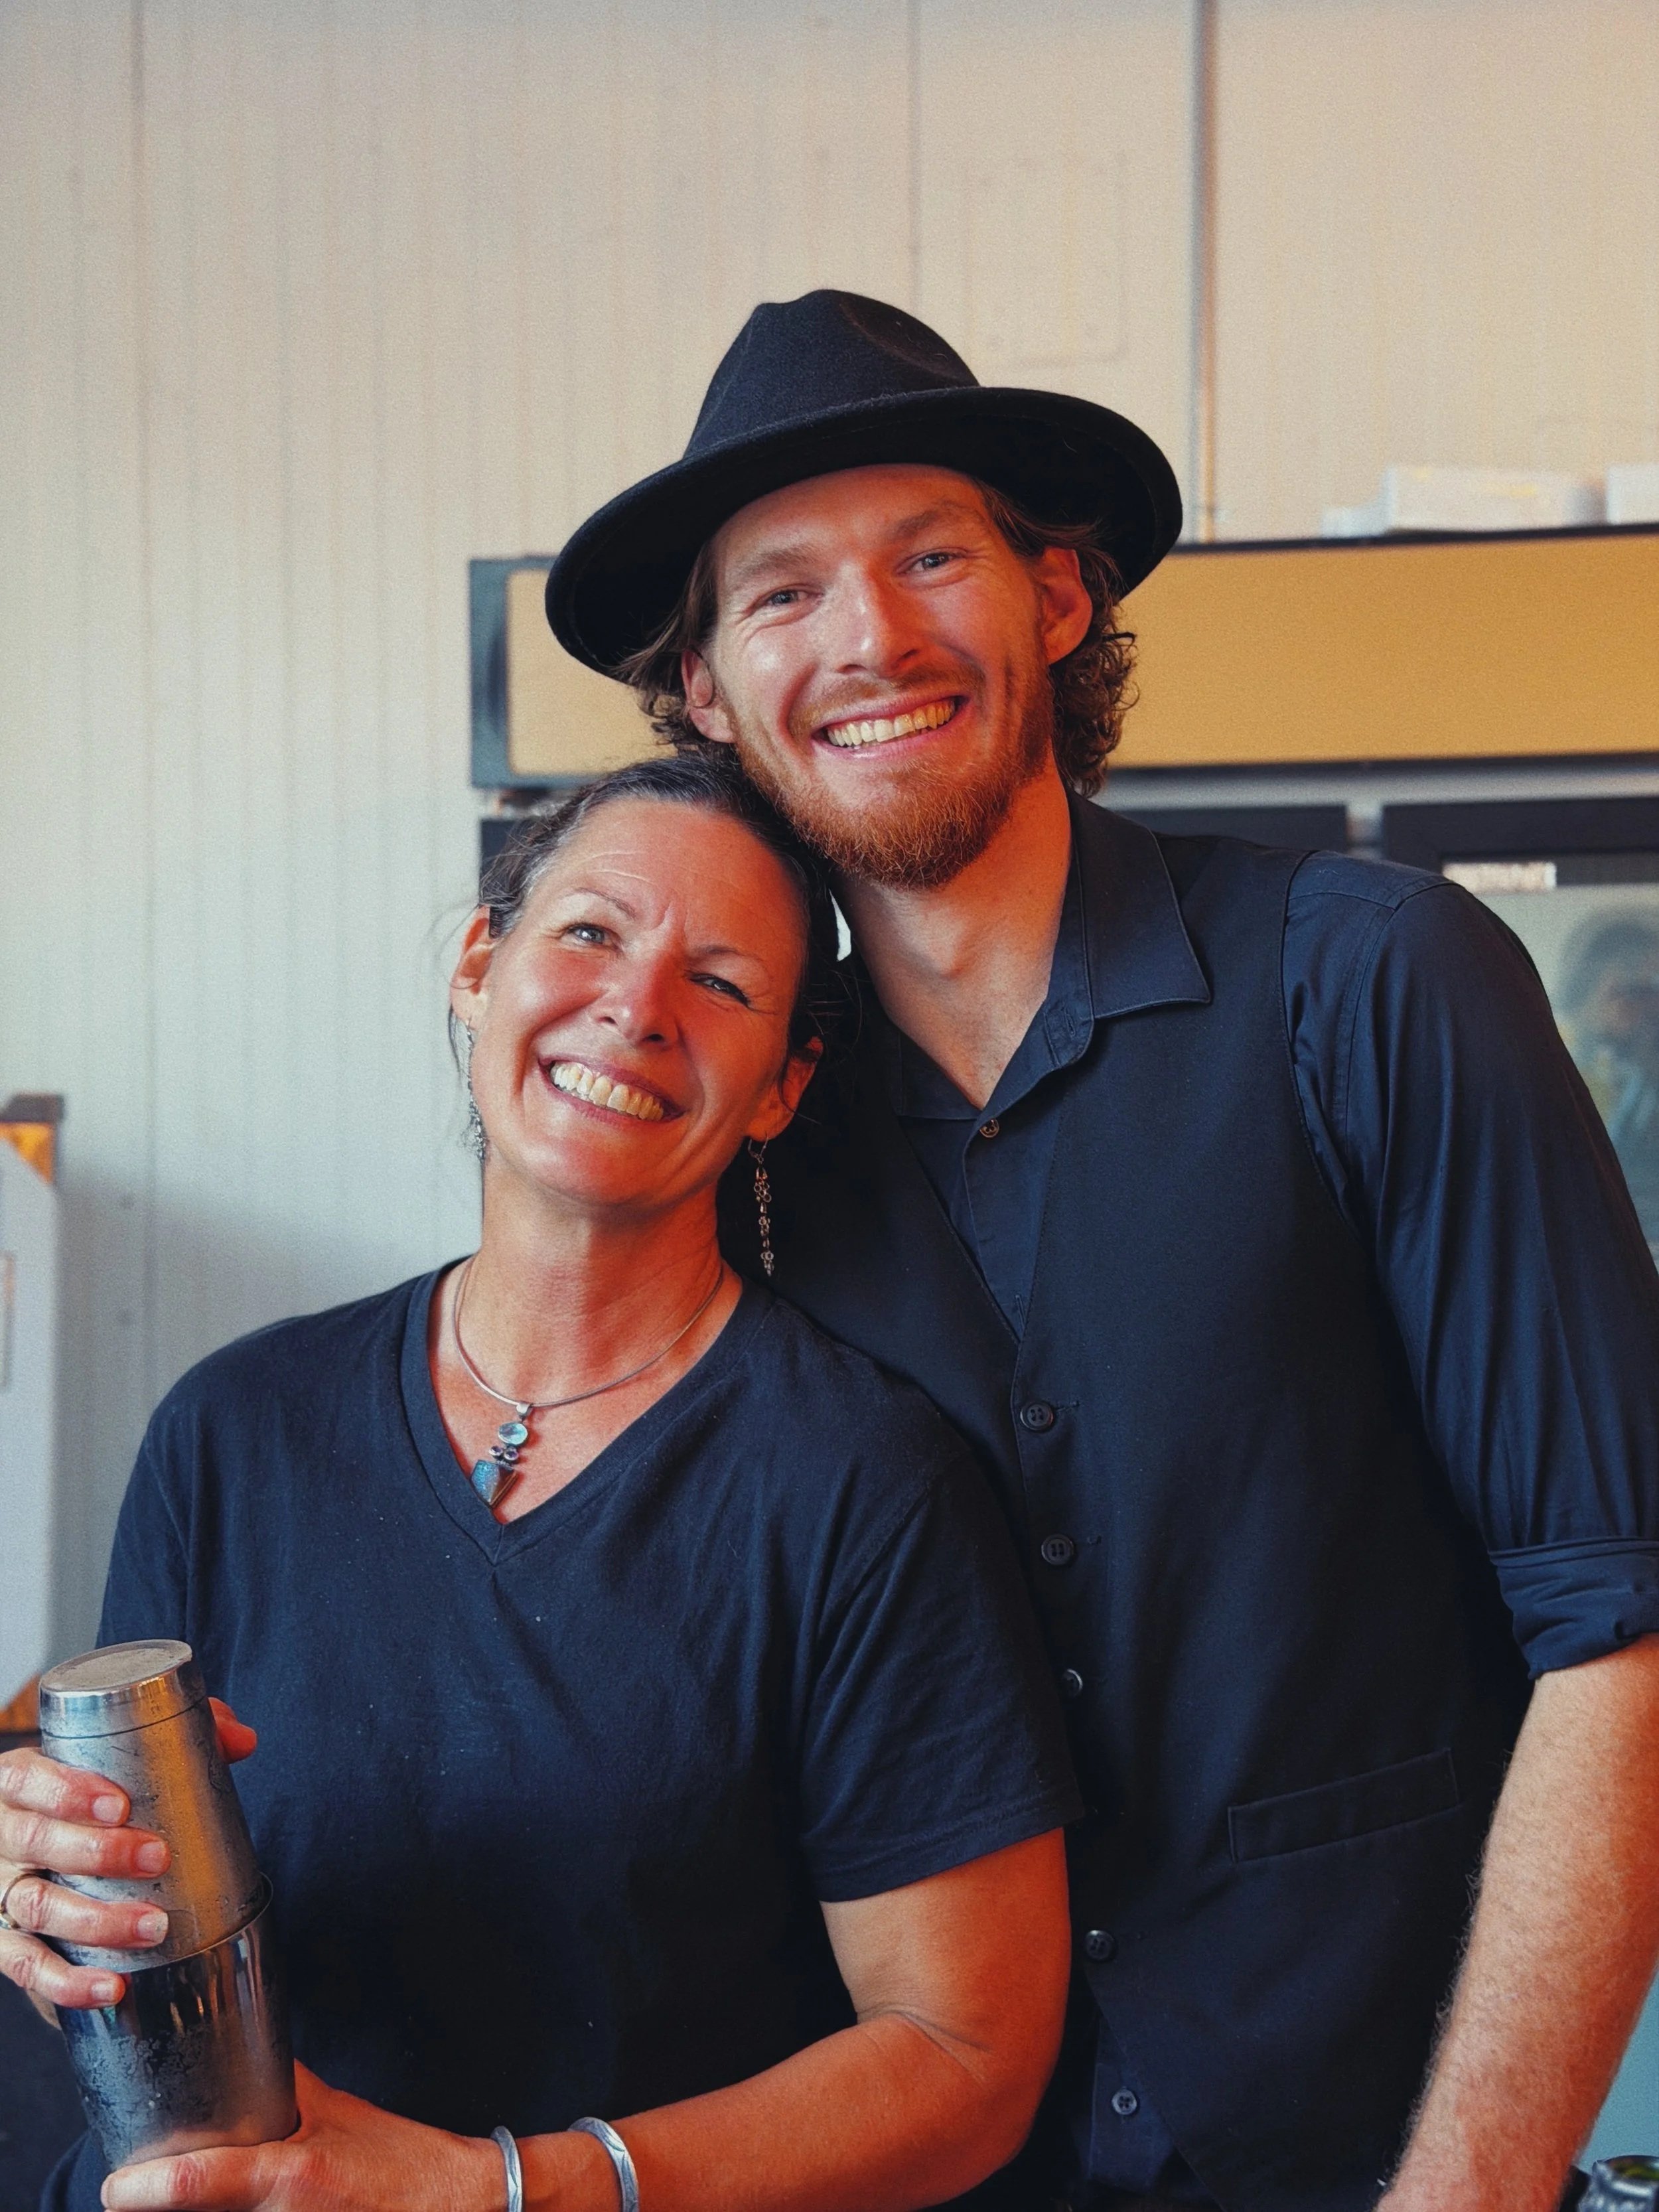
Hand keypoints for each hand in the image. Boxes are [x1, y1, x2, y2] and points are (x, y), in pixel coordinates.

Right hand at [0, 1700, 256, 2008]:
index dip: (67, 1793)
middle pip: (33, 1842)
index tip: (121, 1807)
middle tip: (159, 1858)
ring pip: (33, 1907)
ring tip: (153, 1926)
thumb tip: (244, 1741)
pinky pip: (25, 1966)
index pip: (27, 1779)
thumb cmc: (91, 1789)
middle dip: (98, 1854)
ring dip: (95, 1922)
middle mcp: (2, 1835)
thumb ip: (182, 1737)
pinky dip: (66, 1982)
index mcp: (19, 1781)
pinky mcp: (3, 1940)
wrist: (45, 1834)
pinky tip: (111, 1987)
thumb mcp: (121, 1754)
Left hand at [101, 2063, 502, 2211]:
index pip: (196, 2183)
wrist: (456, 2204)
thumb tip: (241, 2057)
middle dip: (162, 2208)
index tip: (114, 2185)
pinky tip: (228, 2208)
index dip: (142, 2190)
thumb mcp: (340, 2115)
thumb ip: (287, 2092)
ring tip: (169, 2199)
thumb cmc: (401, 2160)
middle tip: (137, 2190)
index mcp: (292, 2174)